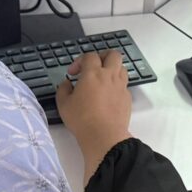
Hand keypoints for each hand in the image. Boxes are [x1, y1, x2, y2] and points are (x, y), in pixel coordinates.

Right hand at [55, 50, 131, 181]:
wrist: (104, 136)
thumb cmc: (81, 119)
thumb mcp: (63, 104)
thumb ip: (63, 89)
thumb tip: (67, 83)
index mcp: (93, 73)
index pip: (90, 56)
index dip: (80, 61)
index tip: (73, 74)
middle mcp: (110, 76)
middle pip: (113, 55)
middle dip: (103, 56)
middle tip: (94, 66)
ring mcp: (121, 86)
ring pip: (121, 68)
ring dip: (112, 69)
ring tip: (102, 80)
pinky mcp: (127, 98)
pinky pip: (124, 84)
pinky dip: (116, 85)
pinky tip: (108, 96)